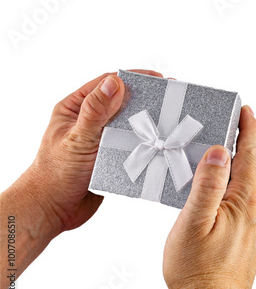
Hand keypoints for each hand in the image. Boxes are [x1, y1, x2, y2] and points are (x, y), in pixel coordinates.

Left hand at [28, 69, 161, 232]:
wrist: (53, 210)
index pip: (106, 84)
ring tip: (169, 121)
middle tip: (169, 99)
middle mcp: (89, 121)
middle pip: (122, 103)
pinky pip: (131, 146)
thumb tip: (115, 82)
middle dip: (145, 100)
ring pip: (129, 125)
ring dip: (146, 124)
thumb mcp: (77, 138)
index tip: (157, 78)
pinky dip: (145, 145)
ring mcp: (101, 140)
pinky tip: (159, 145)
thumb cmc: (56, 173)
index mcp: (75, 108)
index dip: (132, 79)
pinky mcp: (111, 158)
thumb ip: (95, 111)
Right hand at [163, 106, 255, 288]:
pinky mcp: (254, 237)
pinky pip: (253, 201)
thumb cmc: (196, 270)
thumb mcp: (194, 223)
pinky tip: (228, 191)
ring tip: (229, 155)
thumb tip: (221, 152)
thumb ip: (208, 185)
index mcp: (244, 202)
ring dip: (246, 165)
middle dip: (248, 144)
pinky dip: (243, 185)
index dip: (249, 130)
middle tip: (234, 127)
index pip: (251, 155)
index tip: (247, 111)